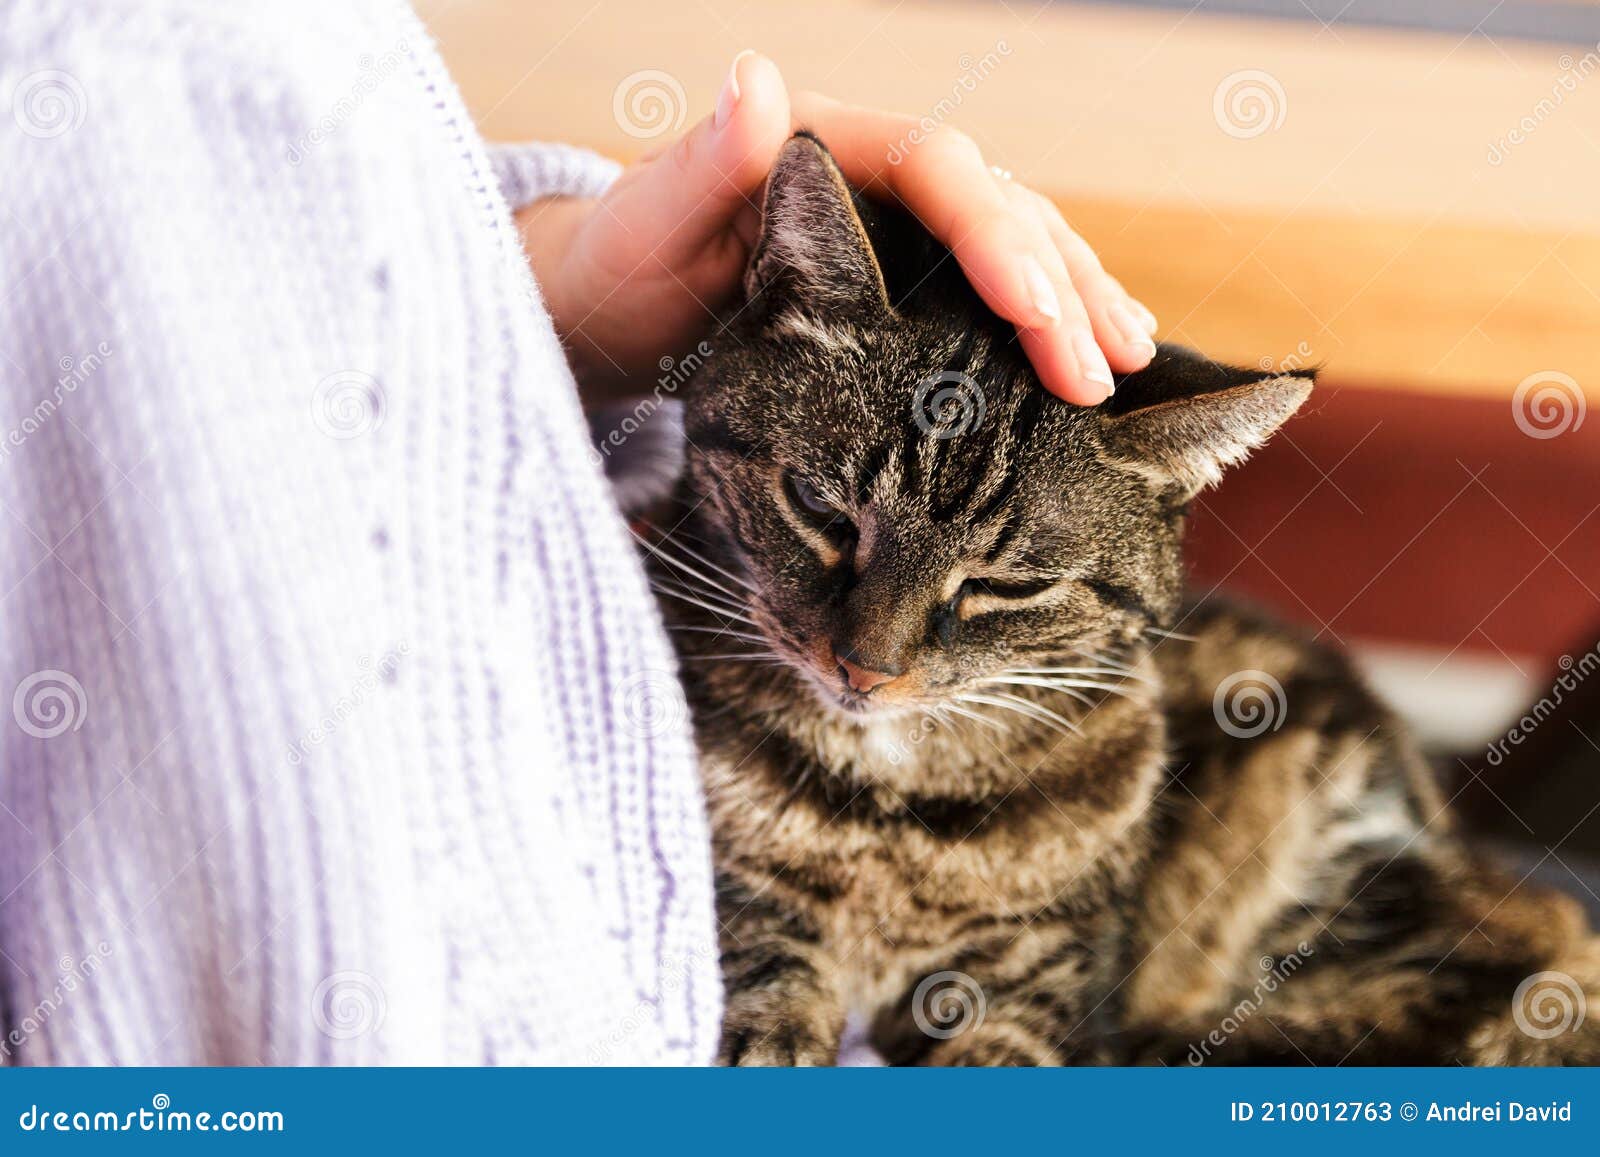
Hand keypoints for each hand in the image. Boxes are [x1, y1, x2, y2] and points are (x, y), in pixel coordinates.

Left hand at [517, 51, 1157, 404]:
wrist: (610, 308)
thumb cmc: (620, 269)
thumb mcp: (644, 225)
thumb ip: (702, 164)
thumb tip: (756, 79)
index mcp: (824, 145)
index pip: (935, 168)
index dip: (993, 231)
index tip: (1033, 309)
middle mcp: (875, 175)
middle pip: (995, 206)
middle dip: (1056, 285)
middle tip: (1099, 370)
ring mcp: (897, 224)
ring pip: (1014, 240)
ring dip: (1076, 296)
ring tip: (1127, 356)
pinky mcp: (905, 276)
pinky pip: (993, 284)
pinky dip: (1049, 313)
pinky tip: (1097, 347)